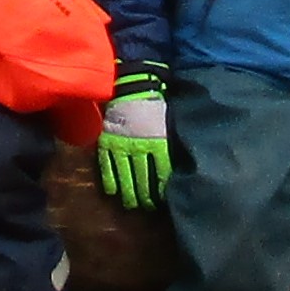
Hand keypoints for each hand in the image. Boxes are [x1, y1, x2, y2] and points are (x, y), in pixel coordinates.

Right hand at [93, 80, 170, 207]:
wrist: (130, 83)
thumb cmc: (154, 101)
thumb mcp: (169, 121)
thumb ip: (170, 143)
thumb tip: (181, 163)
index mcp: (158, 142)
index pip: (161, 173)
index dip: (162, 189)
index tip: (164, 201)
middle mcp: (139, 148)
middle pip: (143, 179)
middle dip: (146, 196)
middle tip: (148, 207)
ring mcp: (121, 146)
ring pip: (125, 176)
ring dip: (129, 192)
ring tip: (132, 204)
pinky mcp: (107, 143)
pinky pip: (108, 167)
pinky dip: (111, 181)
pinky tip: (114, 192)